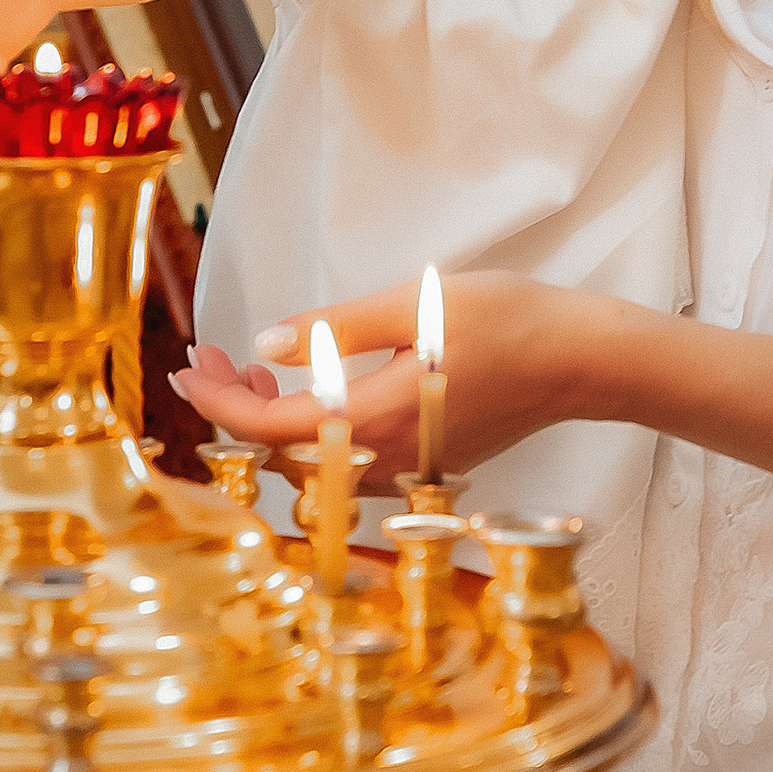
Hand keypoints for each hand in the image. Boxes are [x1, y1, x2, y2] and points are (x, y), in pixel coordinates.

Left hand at [170, 275, 588, 492]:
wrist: (582, 361)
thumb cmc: (507, 322)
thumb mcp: (414, 304)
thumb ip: (335, 327)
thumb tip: (267, 343)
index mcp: (374, 417)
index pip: (268, 427)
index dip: (218, 402)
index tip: (190, 368)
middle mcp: (385, 457)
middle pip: (284, 453)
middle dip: (236, 408)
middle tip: (212, 359)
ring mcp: (408, 467)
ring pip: (316, 464)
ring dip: (274, 422)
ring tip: (254, 370)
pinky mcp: (428, 463)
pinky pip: (350, 463)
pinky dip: (315, 431)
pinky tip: (313, 390)